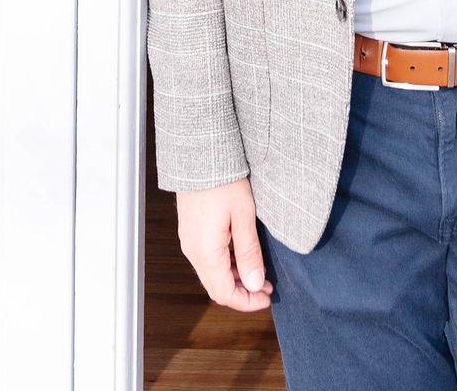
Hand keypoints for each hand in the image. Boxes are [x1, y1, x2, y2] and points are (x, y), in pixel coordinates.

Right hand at [176, 178, 272, 312]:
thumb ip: (250, 253)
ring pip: (211, 273)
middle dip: (242, 292)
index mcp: (206, 252)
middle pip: (216, 287)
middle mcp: (192, 251)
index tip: (267, 298)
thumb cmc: (223, 180)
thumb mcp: (244, 217)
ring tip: (258, 272)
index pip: (224, 294)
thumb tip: (254, 285)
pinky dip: (225, 265)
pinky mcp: (191, 230)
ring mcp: (189, 240)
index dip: (246, 302)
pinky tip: (242, 255)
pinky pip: (207, 258)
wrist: (200, 154)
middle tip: (266, 286)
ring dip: (235, 278)